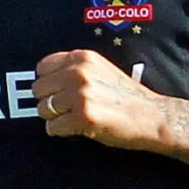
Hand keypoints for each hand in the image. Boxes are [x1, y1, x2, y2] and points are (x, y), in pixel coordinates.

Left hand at [32, 49, 165, 150]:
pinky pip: (52, 127)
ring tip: (73, 117)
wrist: (150, 115)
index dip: (47, 82)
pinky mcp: (83, 117)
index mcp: (82, 57)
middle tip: (65, 108)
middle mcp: (79, 72)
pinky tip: (76, 128)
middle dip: (48, 101)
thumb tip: (44, 78)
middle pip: (38, 89)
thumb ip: (74, 68)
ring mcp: (80, 94)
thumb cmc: (125, 95)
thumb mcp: (99, 68)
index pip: (42, 67)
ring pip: (43, 109)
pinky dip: (60, 131)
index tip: (56, 91)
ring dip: (54, 118)